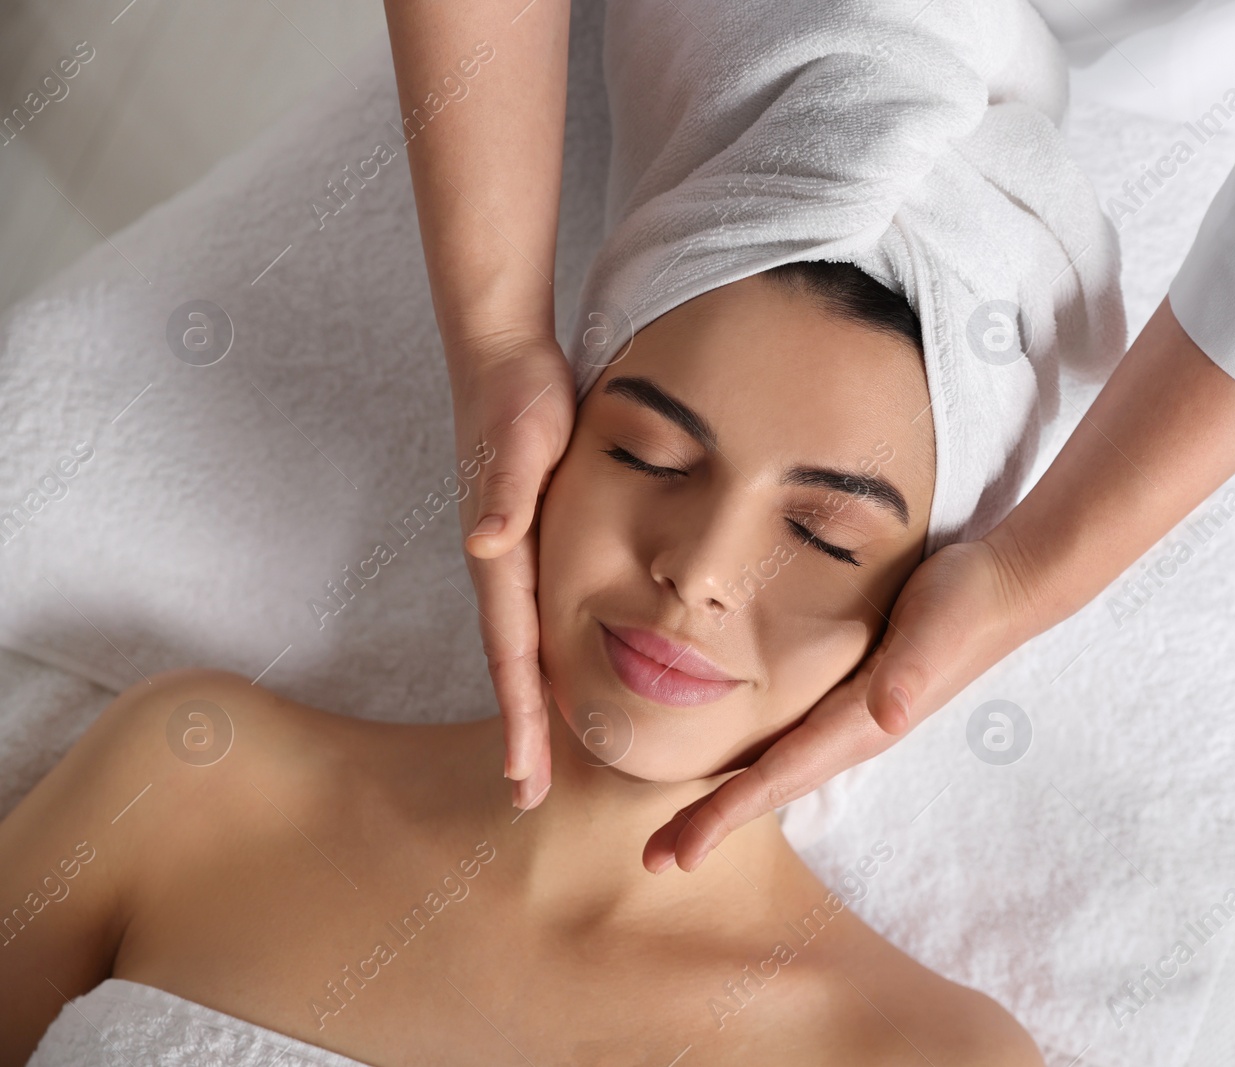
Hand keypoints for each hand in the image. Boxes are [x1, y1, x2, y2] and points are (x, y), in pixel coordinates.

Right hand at [448, 333, 575, 807]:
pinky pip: (539, 611)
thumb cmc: (516, 397)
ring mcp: (514, 555)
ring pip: (525, 643)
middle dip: (521, 730)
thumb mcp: (519, 440)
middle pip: (513, 664)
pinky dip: (549, 654)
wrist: (504, 356)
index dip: (518, 716)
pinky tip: (569, 673)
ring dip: (532, 700)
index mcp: (501, 557)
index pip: (510, 654)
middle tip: (530, 794)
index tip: (522, 775)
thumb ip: (505, 493)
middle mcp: (502, 565)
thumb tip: (486, 544)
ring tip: (544, 755)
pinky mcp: (532, 538)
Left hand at [642, 538, 1040, 871]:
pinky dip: (750, 765)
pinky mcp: (851, 695)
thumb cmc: (965, 601)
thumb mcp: (937, 627)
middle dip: (710, 824)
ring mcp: (852, 718)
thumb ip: (914, 671)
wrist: (1004, 587)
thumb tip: (888, 716)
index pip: (777, 776)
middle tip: (652, 859)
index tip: (680, 850)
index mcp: (860, 723)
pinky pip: (788, 742)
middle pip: (766, 787)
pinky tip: (728, 766)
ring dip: (725, 802)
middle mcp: (852, 731)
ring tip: (678, 832)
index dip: (725, 813)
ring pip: (774, 770)